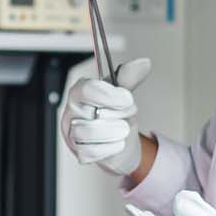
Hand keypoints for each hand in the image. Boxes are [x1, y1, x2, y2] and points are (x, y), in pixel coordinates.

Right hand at [59, 58, 152, 175]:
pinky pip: (90, 152)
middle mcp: (72, 111)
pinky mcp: (78, 152)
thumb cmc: (118, 116)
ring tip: (123, 129)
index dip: (108, 95)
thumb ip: (129, 79)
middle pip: (89, 112)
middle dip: (116, 115)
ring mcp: (72, 133)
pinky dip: (109, 149)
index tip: (127, 99)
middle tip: (128, 114)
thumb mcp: (124, 96)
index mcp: (80, 92)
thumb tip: (143, 63)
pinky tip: (116, 143)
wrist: (123, 143)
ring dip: (113, 132)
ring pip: (87, 133)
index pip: (86, 89)